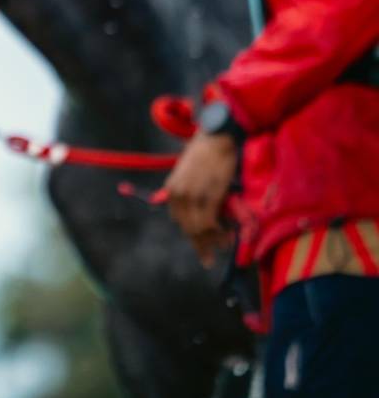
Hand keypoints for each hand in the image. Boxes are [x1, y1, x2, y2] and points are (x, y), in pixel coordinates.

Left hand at [163, 131, 238, 266]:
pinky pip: (209, 223)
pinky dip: (218, 234)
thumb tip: (194, 215)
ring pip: (198, 229)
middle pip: (188, 228)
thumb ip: (187, 194)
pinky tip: (226, 238)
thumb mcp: (186, 174)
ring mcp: (193, 197)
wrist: (216, 138)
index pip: (179, 221)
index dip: (191, 235)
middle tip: (209, 258)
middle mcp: (179, 195)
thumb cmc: (204, 153)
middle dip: (200, 245)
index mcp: (171, 190)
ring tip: (222, 247)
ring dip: (211, 242)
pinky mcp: (209, 196)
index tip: (201, 244)